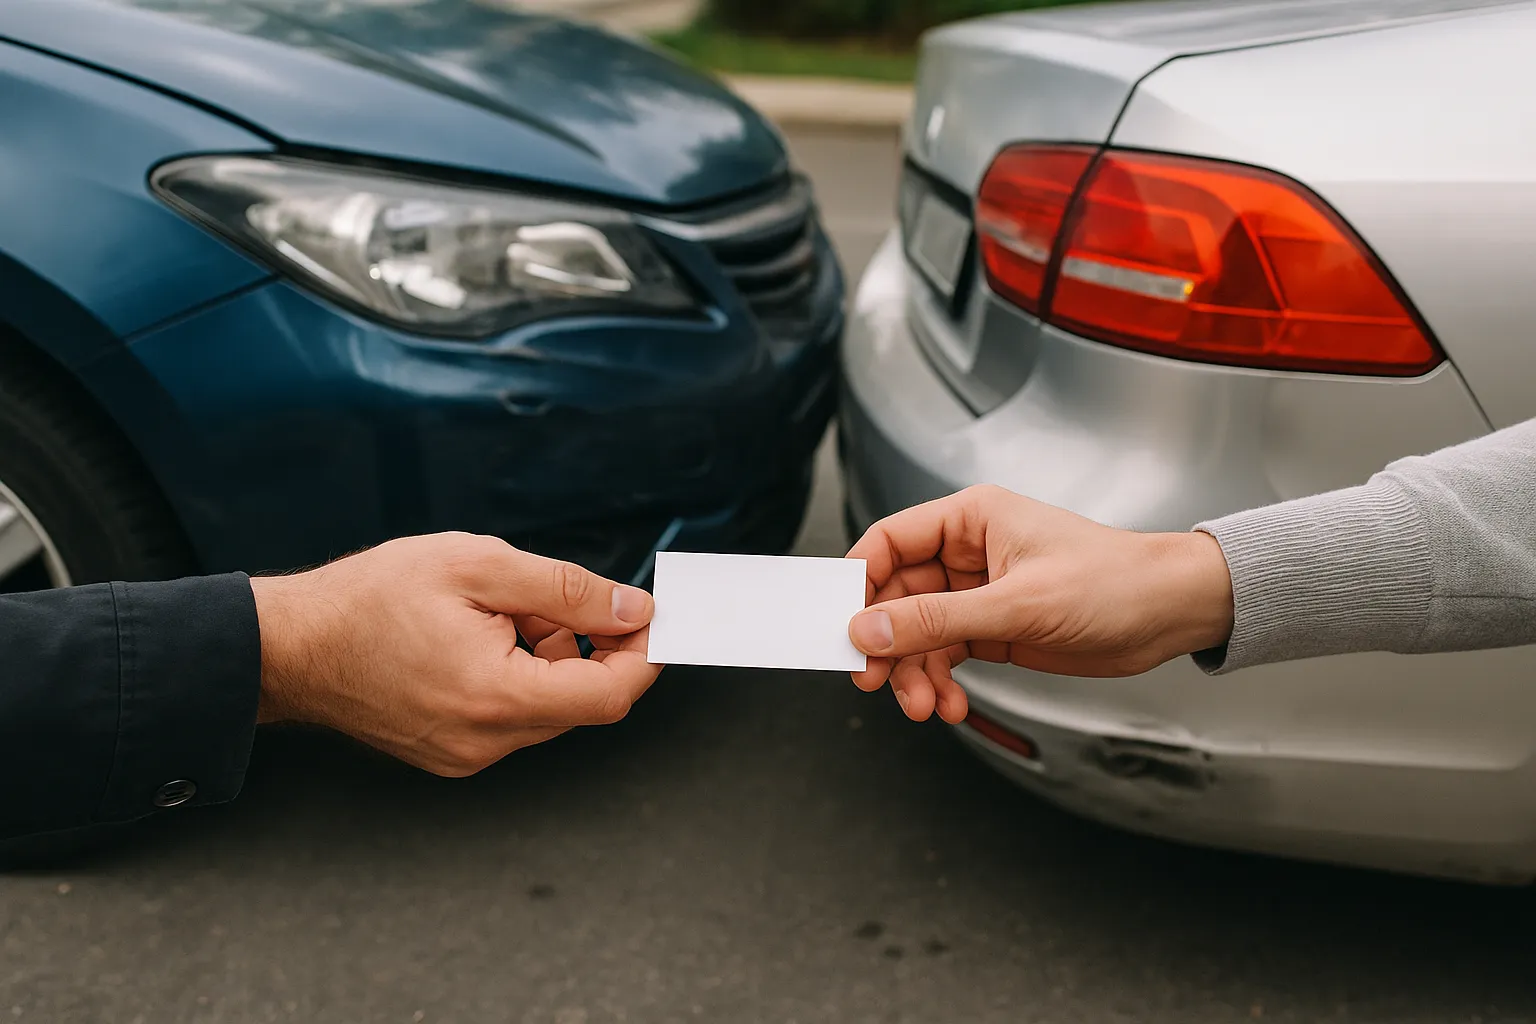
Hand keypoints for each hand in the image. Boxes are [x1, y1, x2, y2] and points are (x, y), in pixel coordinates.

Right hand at [248, 533, 660, 775]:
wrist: (290, 646)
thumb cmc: (370, 598)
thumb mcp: (479, 566)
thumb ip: (566, 590)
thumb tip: (633, 609)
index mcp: (496, 697)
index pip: (609, 695)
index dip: (644, 655)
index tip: (655, 618)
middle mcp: (485, 741)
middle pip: (582, 700)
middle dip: (590, 644)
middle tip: (558, 595)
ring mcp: (466, 755)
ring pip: (549, 706)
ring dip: (551, 656)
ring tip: (501, 610)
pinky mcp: (451, 753)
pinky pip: (513, 715)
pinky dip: (519, 674)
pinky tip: (480, 636)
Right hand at [845, 486, 1233, 723]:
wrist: (1170, 613)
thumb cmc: (1113, 582)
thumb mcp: (1017, 605)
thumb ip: (938, 620)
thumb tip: (872, 628)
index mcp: (970, 520)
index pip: (889, 542)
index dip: (858, 582)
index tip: (841, 623)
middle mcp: (968, 553)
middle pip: (897, 596)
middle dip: (888, 643)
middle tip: (876, 681)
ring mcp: (979, 593)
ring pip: (918, 633)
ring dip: (914, 672)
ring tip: (926, 705)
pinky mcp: (994, 628)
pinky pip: (945, 655)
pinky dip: (940, 682)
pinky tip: (949, 703)